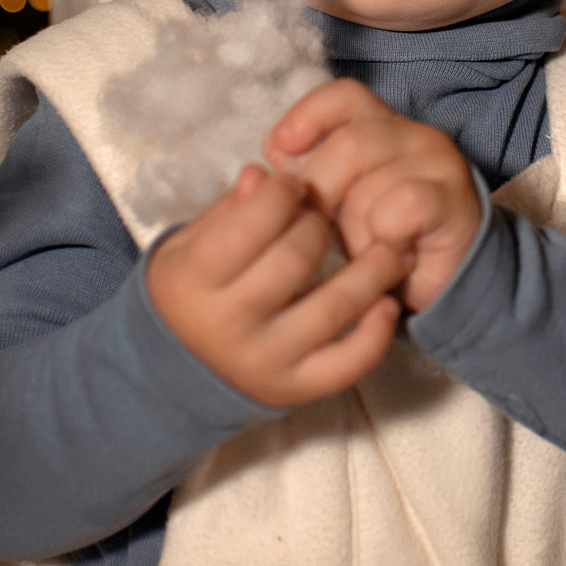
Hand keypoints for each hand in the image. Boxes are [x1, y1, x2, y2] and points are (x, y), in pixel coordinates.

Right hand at [146, 164, 406, 406]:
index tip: (294, 185)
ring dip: (372, 272)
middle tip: (326, 215)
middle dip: (319, 224)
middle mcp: (226, 325)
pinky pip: (346, 365)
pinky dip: (376, 335)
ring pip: (332, 309)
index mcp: (191, 280)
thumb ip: (229, 210)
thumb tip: (264, 175)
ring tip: (392, 249)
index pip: (250, 226)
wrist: (173, 370)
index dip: (282, 194)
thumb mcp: (191, 244)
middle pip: (296, 258)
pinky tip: (388, 304)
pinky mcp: (293, 389)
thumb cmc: (189, 289)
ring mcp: (262, 362)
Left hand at [265, 80, 481, 314]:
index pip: (344, 96)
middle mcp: (413, 134)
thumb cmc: (378, 240)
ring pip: (370, 185)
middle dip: (321, 193)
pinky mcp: (454, 199)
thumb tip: (253, 174)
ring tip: (366, 249)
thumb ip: (300, 184)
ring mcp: (438, 163)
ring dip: (356, 229)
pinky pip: (402, 207)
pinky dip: (386, 236)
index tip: (278, 150)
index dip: (307, 115)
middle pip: (348, 144)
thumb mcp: (334, 207)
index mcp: (381, 126)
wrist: (442, 283)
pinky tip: (393, 254)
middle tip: (322, 230)